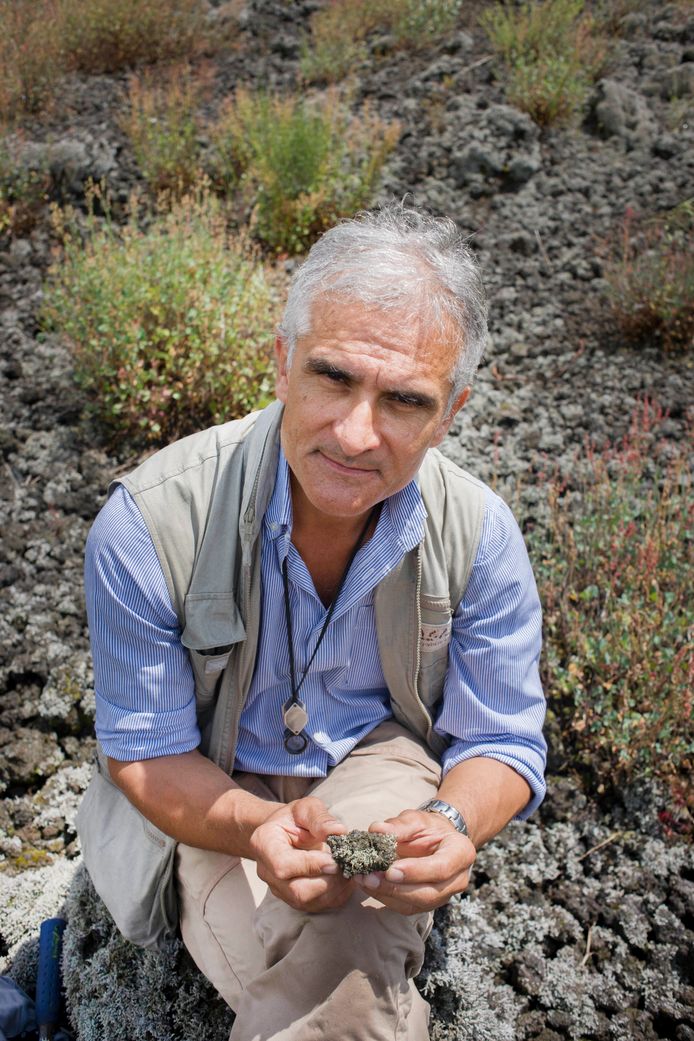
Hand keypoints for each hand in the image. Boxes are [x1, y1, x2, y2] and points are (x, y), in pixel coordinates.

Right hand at [250, 796, 353, 912]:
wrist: (285, 832)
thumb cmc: (294, 818)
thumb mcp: (306, 808)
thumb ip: (320, 818)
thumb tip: (338, 832)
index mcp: (264, 843)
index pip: (283, 865)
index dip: (310, 866)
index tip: (334, 859)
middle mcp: (267, 871)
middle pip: (296, 891)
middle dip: (327, 882)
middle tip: (346, 866)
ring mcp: (279, 888)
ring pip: (307, 902)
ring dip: (334, 890)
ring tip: (348, 871)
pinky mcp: (292, 899)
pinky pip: (315, 907)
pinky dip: (335, 897)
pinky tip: (345, 880)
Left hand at [355, 809, 475, 914]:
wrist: (436, 840)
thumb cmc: (428, 828)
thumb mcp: (417, 819)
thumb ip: (399, 825)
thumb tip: (376, 830)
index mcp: (461, 852)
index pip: (441, 867)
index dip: (416, 871)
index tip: (390, 870)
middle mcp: (457, 879)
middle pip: (428, 892)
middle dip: (396, 888)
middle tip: (369, 878)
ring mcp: (444, 895)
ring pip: (416, 904)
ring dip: (386, 895)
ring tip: (363, 880)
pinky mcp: (427, 904)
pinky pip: (406, 907)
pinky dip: (384, 897)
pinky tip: (368, 885)